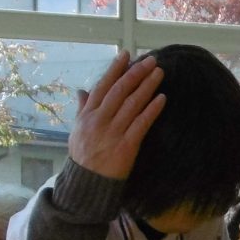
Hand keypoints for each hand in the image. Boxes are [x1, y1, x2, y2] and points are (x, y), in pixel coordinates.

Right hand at [68, 51, 164, 181]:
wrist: (87, 184)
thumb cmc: (83, 156)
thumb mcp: (77, 131)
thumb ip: (82, 109)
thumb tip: (82, 90)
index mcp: (87, 115)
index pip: (102, 86)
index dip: (115, 69)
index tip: (127, 55)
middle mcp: (99, 121)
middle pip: (119, 91)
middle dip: (136, 73)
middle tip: (150, 60)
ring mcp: (113, 133)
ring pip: (132, 104)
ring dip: (147, 86)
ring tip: (159, 73)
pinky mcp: (127, 146)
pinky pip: (141, 124)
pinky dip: (151, 110)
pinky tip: (162, 98)